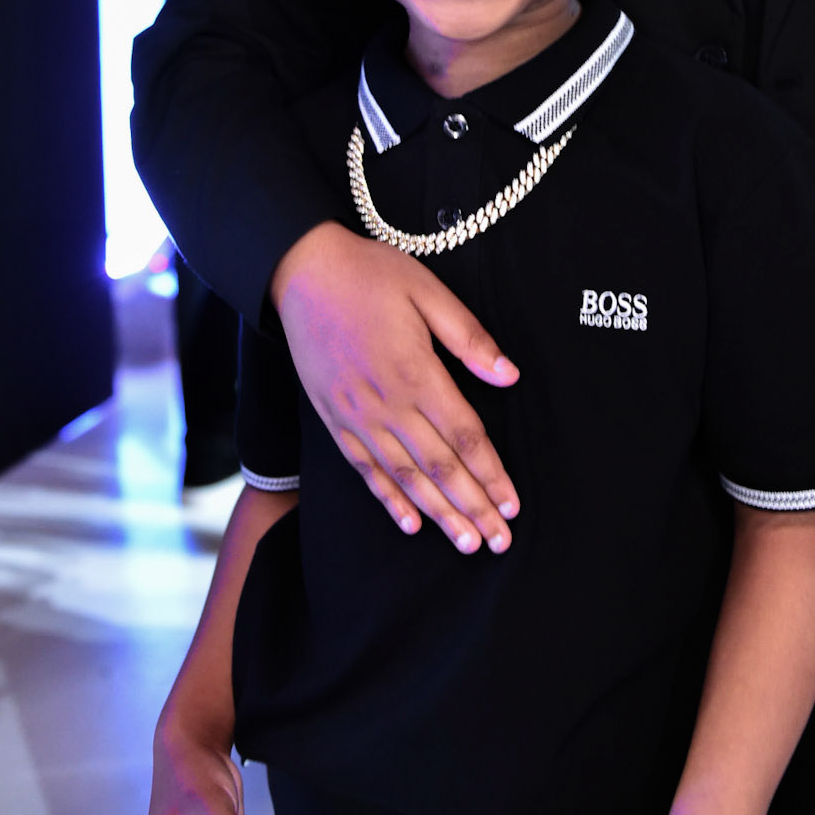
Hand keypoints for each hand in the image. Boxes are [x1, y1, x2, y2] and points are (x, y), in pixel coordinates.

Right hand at [272, 222, 520, 551]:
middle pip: (439, 468)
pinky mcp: (333, 418)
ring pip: (404, 477)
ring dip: (438, 514)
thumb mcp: (428, 292)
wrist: (301, 272)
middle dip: (472, 508)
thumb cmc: (370, 275)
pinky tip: (410, 522)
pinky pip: (364, 469)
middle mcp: (387, 404)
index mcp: (417, 373)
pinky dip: (388, 499)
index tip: (512, 507)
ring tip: (465, 543)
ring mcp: (356, 416)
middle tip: (498, 543)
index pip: (465, 438)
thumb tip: (509, 377)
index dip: (492, 476)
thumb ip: (469, 339)